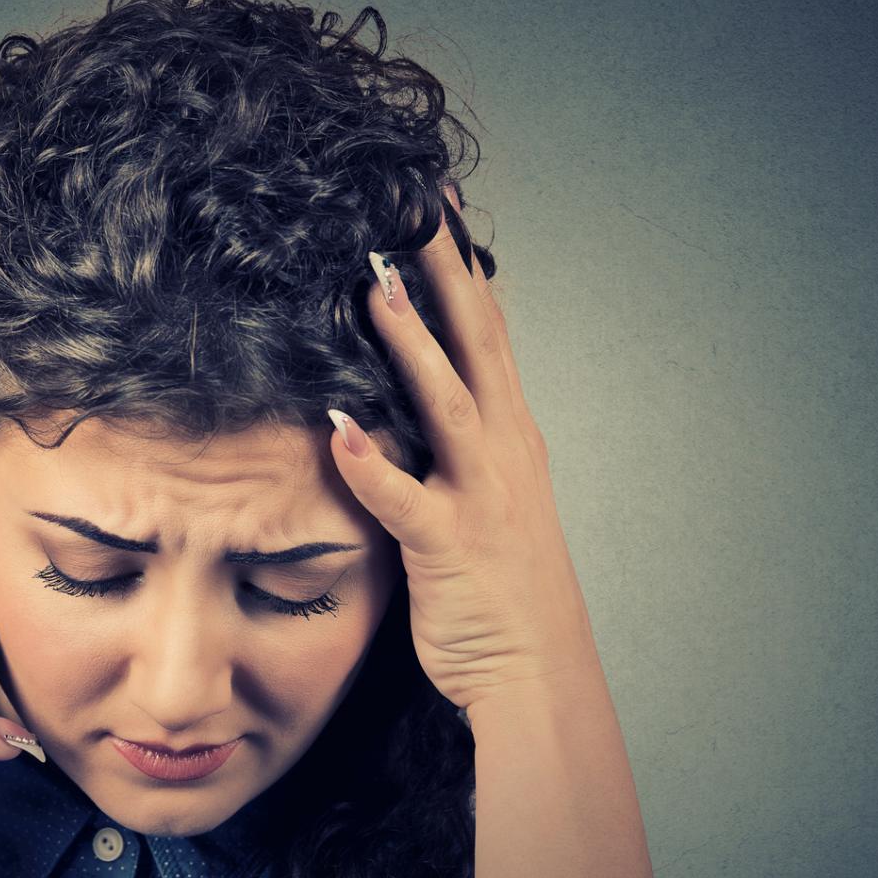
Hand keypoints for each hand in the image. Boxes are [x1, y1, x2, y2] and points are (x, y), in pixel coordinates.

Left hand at [327, 184, 603, 714]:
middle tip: (415, 204)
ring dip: (413, 345)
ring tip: (373, 291)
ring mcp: (480, 496)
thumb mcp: (489, 499)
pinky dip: (374, 466)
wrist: (539, 674)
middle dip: (445, 271)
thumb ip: (460, 445)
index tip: (435, 202)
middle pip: (475, 342)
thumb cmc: (503, 592)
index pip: (486, 331)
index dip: (461, 266)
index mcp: (508, 437)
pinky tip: (338, 431)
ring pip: (446, 403)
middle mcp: (502, 452)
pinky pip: (406, 501)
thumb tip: (419, 394)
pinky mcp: (449, 547)